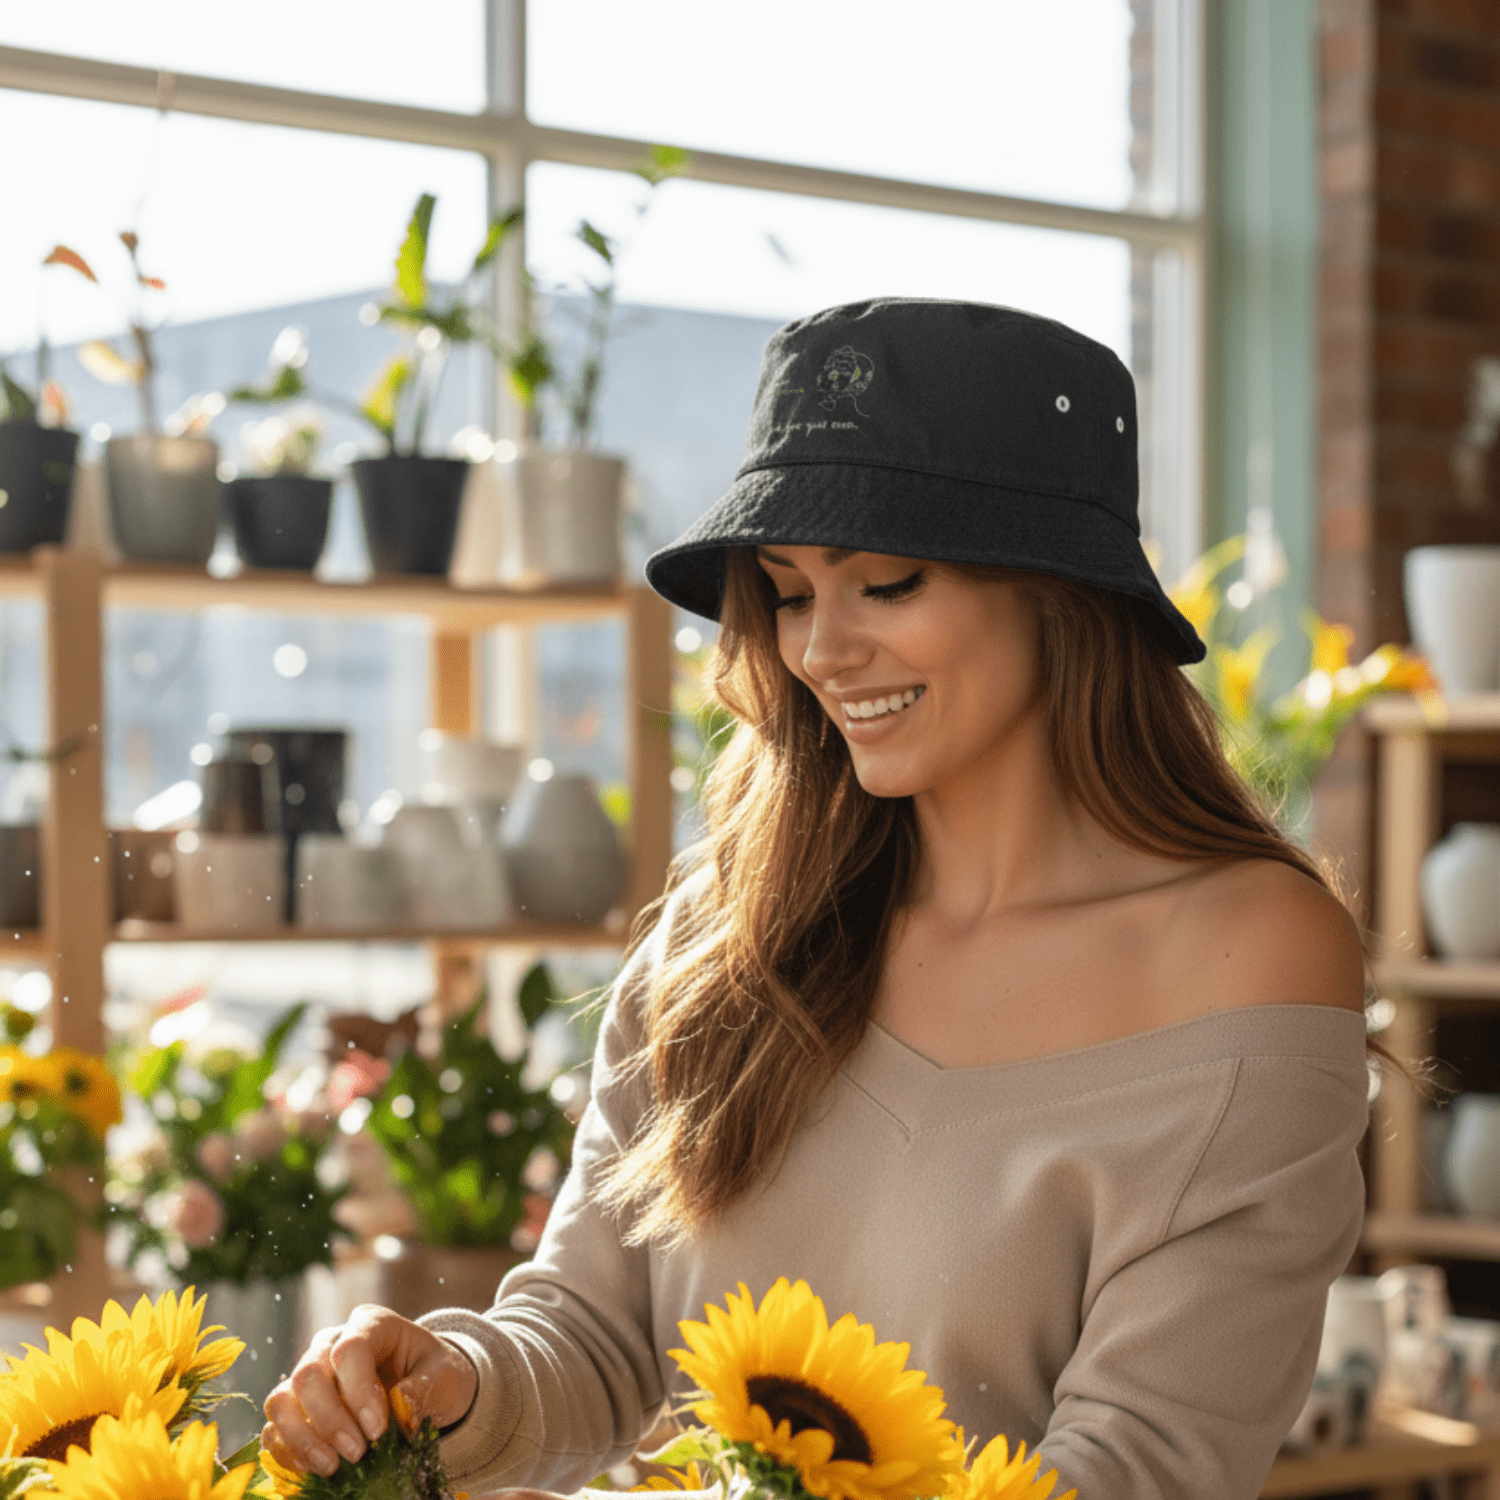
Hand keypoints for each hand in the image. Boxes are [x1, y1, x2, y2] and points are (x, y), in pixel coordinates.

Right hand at [262, 1303, 478, 1477]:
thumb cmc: (436, 1374)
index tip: (377, 1430)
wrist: (428, 1388)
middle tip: (357, 1453)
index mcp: (372, 1324)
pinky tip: (316, 1469)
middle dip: (330, 1420)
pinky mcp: (298, 1407)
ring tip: (333, 1467)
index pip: (350, 1349)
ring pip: (281, 1400)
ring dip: (303, 1439)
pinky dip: (288, 1452)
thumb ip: (426, 1387)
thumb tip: (399, 1404)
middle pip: (308, 1374)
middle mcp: (333, 1343)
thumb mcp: (447, 1376)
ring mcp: (311, 1373)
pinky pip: (274, 1428)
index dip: (358, 1391)